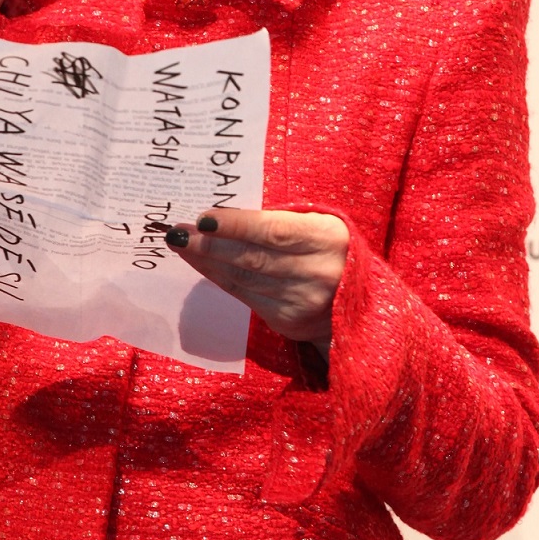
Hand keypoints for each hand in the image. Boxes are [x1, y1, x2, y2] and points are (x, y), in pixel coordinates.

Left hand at [165, 208, 349, 349]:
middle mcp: (318, 273)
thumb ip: (281, 221)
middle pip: (252, 258)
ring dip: (207, 262)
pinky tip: (202, 266)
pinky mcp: (288, 322)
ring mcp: (302, 302)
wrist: (361, 302)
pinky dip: (220, 279)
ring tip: (182, 245)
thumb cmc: (330, 249)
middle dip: (209, 245)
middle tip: (177, 232)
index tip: (204, 217)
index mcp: (328, 239)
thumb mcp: (319, 225)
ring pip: (243, 279)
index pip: (274, 231)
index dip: (237, 225)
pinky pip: (245, 297)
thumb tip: (225, 217)